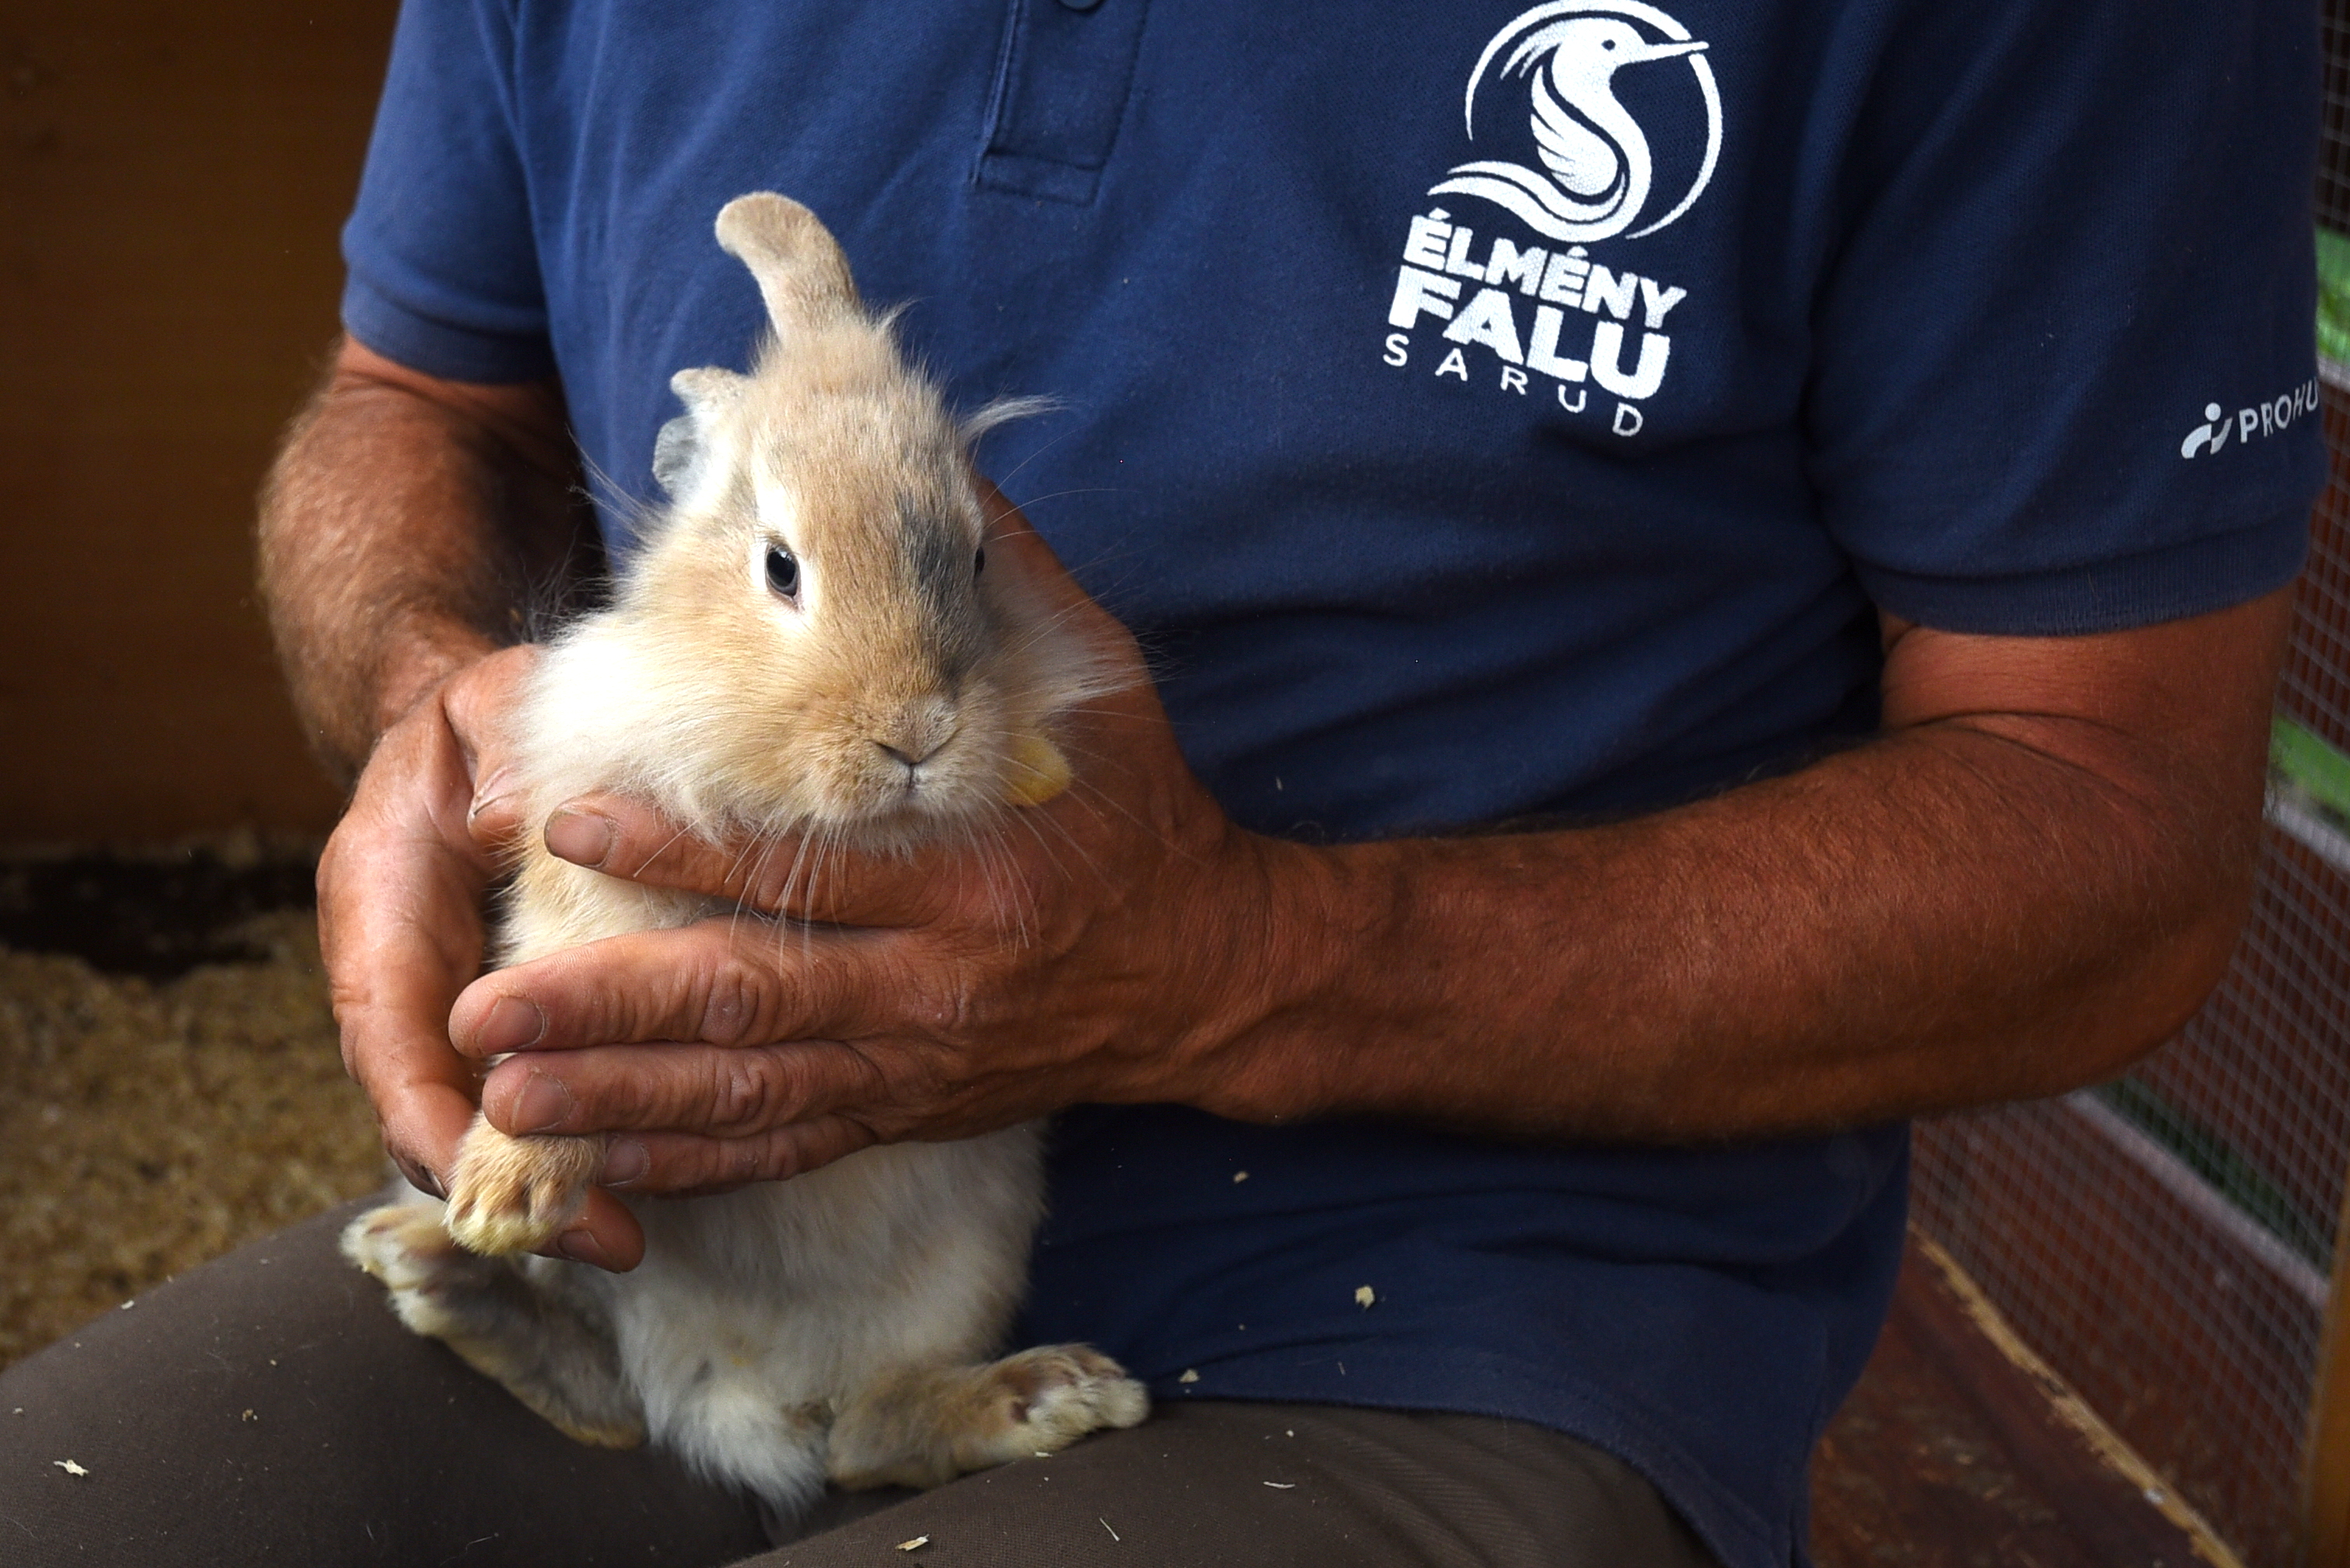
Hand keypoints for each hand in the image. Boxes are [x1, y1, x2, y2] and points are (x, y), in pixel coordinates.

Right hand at [317, 644, 663, 1269]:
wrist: (472, 728)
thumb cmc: (487, 715)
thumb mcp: (494, 705)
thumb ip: (503, 749)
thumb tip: (511, 813)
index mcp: (379, 902)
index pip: (386, 1030)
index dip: (430, 1112)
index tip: (485, 1172)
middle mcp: (403, 972)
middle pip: (426, 1105)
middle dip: (498, 1182)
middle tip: (598, 1240)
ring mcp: (451, 1005)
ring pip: (475, 1119)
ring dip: (541, 1183)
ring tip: (623, 1240)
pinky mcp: (508, 1022)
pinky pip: (530, 1093)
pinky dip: (573, 1141)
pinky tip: (644, 1186)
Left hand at [447, 504, 1311, 1266]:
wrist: (1217, 971)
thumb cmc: (1145, 817)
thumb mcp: (1101, 686)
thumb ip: (1006, 583)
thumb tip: (924, 461)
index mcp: (975, 879)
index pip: (805, 870)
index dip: (682, 853)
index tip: (573, 824)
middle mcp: (937, 985)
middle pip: (753, 1006)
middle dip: (610, 1009)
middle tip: (484, 1006)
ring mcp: (918, 1060)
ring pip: (752, 1096)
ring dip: (623, 1101)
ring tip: (507, 1095)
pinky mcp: (911, 1106)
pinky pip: (789, 1148)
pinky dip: (693, 1163)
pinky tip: (602, 1165)